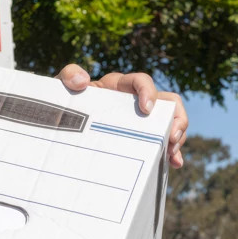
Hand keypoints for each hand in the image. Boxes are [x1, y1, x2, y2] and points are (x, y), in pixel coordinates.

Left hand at [58, 65, 189, 168]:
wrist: (61, 122)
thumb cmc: (63, 101)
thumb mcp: (61, 85)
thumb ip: (69, 75)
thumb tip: (83, 81)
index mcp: (119, 86)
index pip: (142, 81)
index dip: (149, 92)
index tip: (146, 109)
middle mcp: (135, 100)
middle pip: (167, 102)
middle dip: (176, 117)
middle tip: (172, 137)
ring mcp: (139, 120)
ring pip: (169, 122)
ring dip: (176, 136)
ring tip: (171, 154)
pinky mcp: (139, 137)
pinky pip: (160, 142)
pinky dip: (170, 151)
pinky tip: (174, 163)